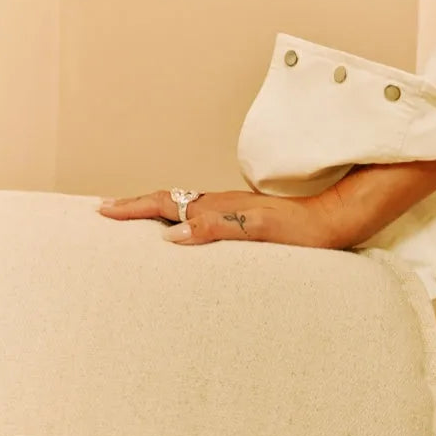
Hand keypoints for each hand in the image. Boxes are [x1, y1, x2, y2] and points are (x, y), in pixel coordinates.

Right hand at [97, 188, 349, 249]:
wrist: (332, 223)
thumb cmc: (301, 232)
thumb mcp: (259, 231)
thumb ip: (218, 228)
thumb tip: (173, 234)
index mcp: (218, 207)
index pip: (165, 203)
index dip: (133, 207)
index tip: (103, 210)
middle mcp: (220, 205)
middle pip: (168, 200)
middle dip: (134, 205)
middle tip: (106, 210)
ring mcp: (231, 211)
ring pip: (182, 207)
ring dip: (154, 211)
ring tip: (132, 219)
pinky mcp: (242, 220)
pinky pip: (199, 217)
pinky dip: (177, 220)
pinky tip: (180, 231)